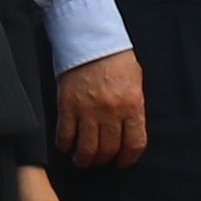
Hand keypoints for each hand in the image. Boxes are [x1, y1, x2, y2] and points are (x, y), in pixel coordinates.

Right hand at [54, 49, 148, 168]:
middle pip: (108, 149)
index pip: (134, 143)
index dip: (129, 158)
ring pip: (86, 149)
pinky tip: (66, 147)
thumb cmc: (115, 57)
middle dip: (104, 159)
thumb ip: (133, 106)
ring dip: (84, 159)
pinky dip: (65, 146)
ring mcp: (88, 111)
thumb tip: (129, 128)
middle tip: (100, 159)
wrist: (90, 38)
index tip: (123, 162)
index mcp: (132, 105)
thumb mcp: (135, 81)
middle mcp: (111, 112)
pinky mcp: (67, 107)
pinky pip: (65, 136)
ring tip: (82, 160)